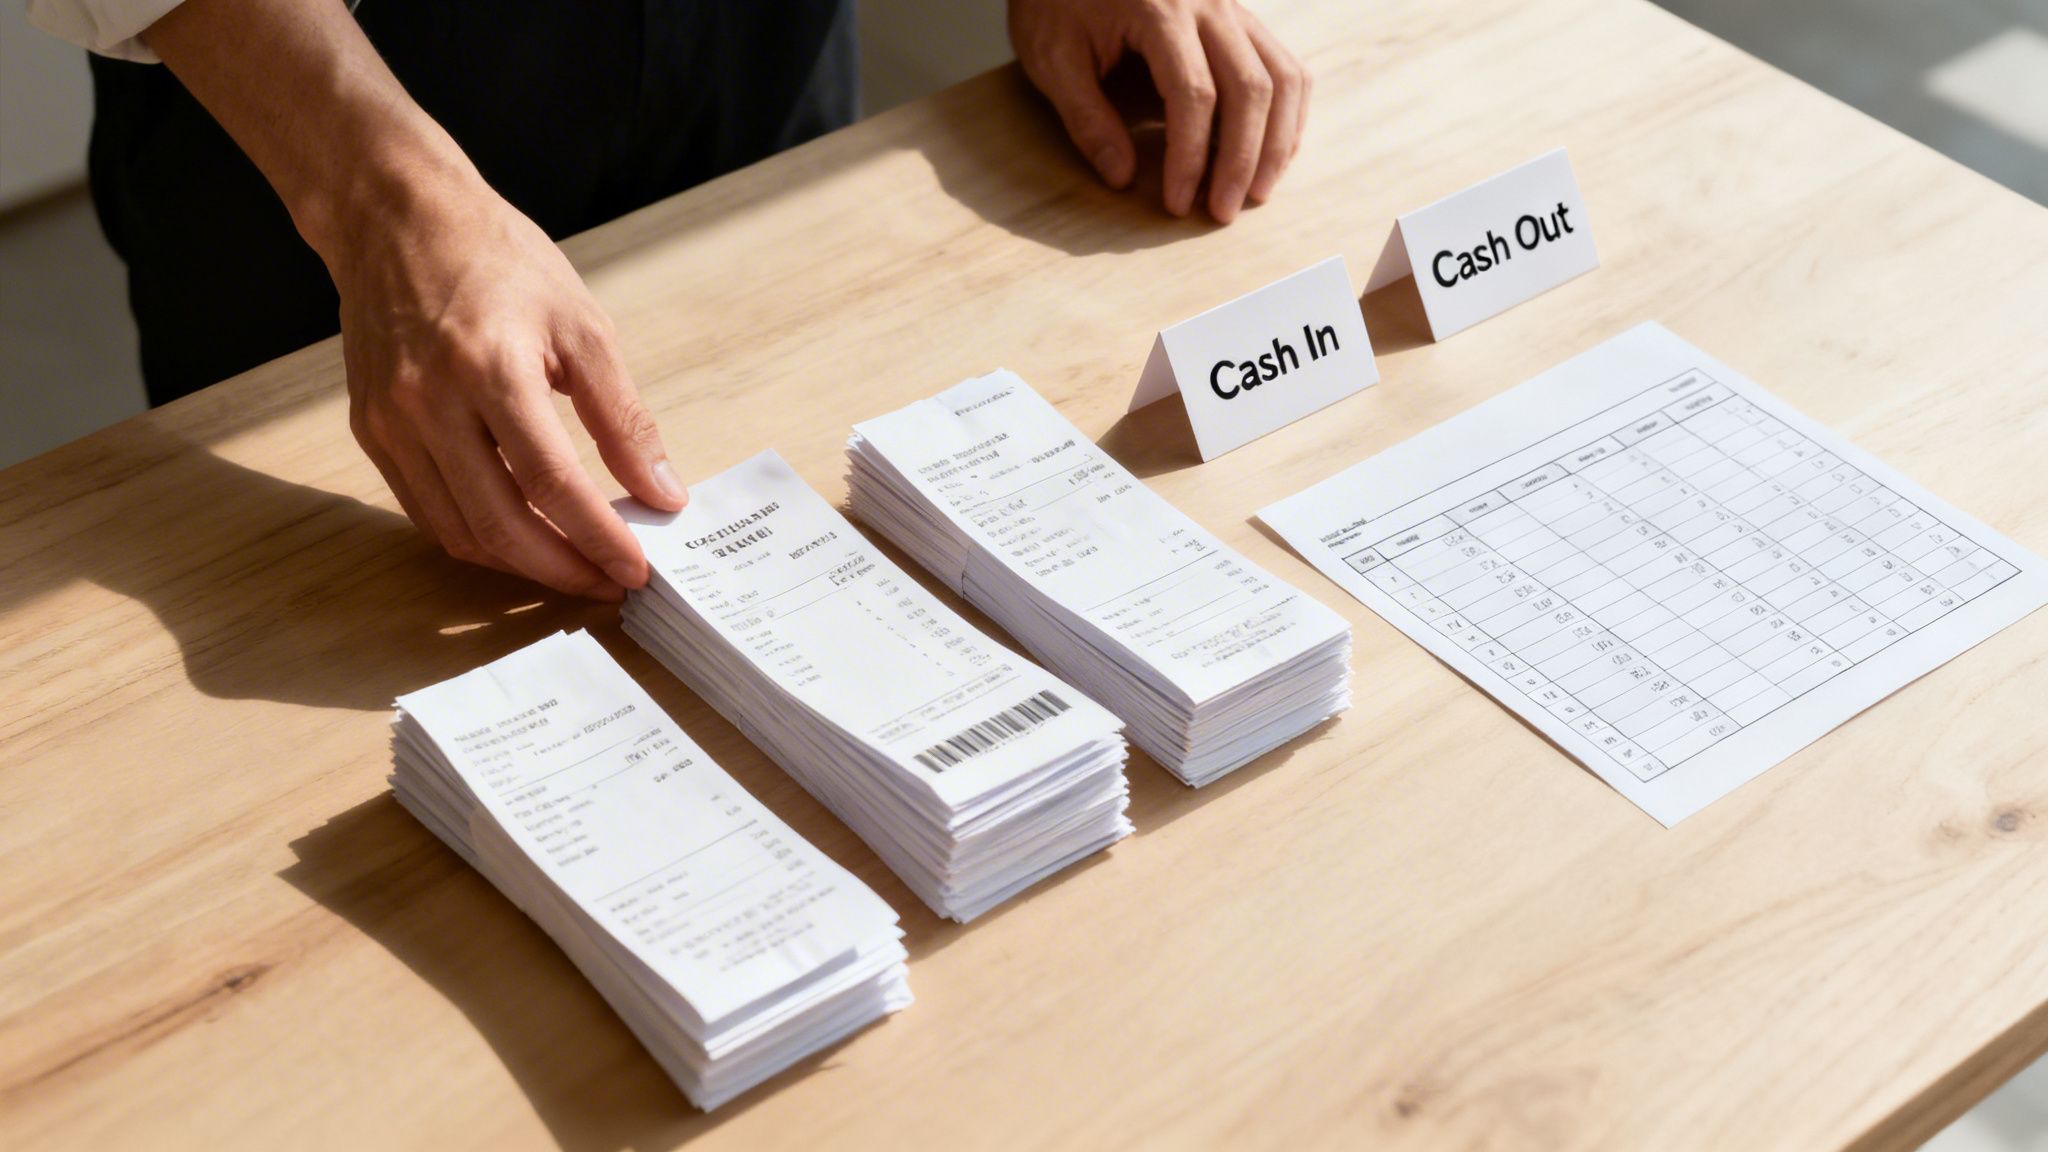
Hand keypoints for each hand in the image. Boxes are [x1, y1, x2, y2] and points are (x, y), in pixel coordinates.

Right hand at [140, 0, 684, 600]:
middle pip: (500, 524)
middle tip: (610, 582)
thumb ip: (624, 418)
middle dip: (563, 569)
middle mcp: (429, 403)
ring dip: (520, 564)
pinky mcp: (371, 432)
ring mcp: (391, 423)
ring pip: (459, 531)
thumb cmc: (498, 260)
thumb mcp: (584, 326)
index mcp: (490, 368)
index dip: (599, 538)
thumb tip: (662, 492)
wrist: (395, 219)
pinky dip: (478, 537)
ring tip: (574, 565)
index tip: (637, 570)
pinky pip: (427, 511)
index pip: (553, 483)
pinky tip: (522, 536)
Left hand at [1009, 0, 1309, 222]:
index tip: (1178, 203)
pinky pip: (1284, 65)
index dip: (1190, 158)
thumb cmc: (1057, 2)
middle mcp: (1208, 3)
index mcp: (1160, 10)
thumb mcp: (1052, 58)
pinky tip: (1272, 152)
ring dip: (1276, 141)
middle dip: (1242, 159)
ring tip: (1255, 192)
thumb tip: (1122, 178)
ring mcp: (1232, 7)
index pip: (1193, 95)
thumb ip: (1087, 118)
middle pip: (1250, 88)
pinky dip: (1288, 112)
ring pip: (1282, 76)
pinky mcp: (1240, 17)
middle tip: (1223, 213)